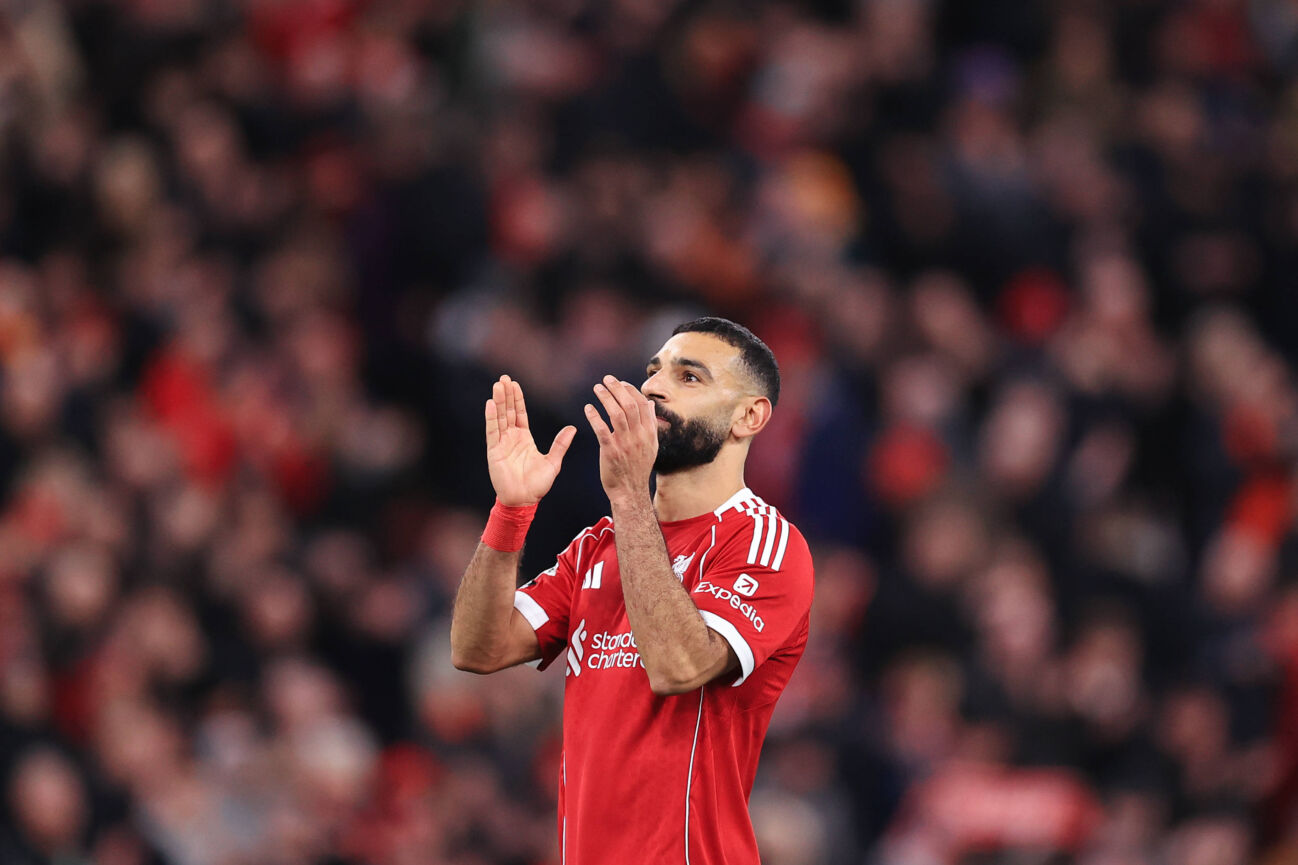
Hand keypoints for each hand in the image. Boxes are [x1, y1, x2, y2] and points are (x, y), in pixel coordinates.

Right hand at [485, 375, 576, 505]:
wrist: (524, 500)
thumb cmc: (537, 485)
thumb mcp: (553, 462)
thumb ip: (561, 444)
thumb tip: (572, 427)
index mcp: (524, 439)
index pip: (520, 414)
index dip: (518, 399)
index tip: (515, 384)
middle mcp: (511, 438)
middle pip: (509, 411)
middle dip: (507, 395)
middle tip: (504, 377)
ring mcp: (502, 444)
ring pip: (500, 417)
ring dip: (499, 401)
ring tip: (498, 384)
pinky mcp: (494, 451)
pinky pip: (493, 431)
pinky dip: (492, 417)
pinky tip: (491, 403)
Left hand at [585, 375, 657, 500]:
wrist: (630, 491)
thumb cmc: (637, 467)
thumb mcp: (650, 445)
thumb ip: (651, 423)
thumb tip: (650, 404)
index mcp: (649, 433)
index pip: (642, 404)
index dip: (630, 390)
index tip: (621, 383)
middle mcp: (639, 436)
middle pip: (629, 405)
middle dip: (617, 388)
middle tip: (607, 379)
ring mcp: (625, 444)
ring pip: (617, 414)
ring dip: (606, 398)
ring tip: (597, 388)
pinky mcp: (611, 451)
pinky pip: (602, 429)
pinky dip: (594, 416)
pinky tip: (588, 408)